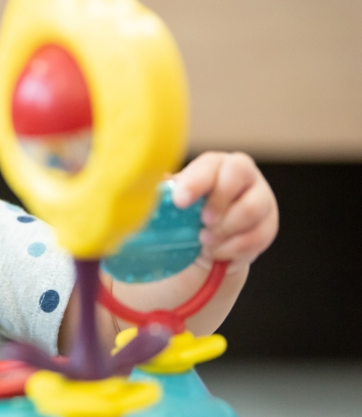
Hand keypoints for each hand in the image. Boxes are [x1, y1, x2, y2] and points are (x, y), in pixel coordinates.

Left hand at [171, 152, 278, 268]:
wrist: (206, 242)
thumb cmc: (186, 213)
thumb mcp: (173, 202)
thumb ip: (164, 195)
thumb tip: (147, 192)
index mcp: (214, 164)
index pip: (210, 164)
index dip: (196, 182)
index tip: (179, 202)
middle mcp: (242, 175)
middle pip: (238, 174)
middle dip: (218, 200)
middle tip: (202, 221)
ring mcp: (260, 198)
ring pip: (252, 208)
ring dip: (225, 228)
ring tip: (204, 239)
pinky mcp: (268, 226)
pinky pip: (258, 236)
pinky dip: (234, 248)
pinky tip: (216, 251)